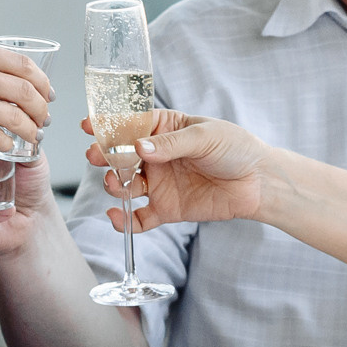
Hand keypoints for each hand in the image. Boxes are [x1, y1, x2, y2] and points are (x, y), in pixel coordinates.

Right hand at [0, 37, 51, 152]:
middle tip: (46, 118)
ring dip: (33, 129)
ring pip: (18, 117)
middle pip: (27, 91)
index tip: (48, 93)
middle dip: (42, 108)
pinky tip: (10, 146)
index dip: (42, 82)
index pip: (24, 64)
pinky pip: (1, 138)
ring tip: (35, 135)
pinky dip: (10, 144)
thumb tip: (8, 74)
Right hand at [89, 110, 274, 232]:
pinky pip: (140, 217)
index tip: (88, 125)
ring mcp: (159, 183)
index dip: (108, 125)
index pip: (129, 125)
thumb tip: (139, 147)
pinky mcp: (167, 208)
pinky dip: (125, 221)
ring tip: (115, 184)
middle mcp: (156, 156)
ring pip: (124, 185)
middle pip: (120, 156)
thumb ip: (171, 144)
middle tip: (97, 156)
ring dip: (113, 185)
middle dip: (104, 156)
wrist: (258, 182)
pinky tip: (117, 217)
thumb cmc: (236, 148)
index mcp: (164, 129)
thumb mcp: (204, 136)